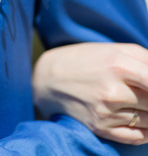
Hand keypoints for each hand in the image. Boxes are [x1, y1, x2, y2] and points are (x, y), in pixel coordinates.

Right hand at [32, 43, 147, 144]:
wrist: (49, 77)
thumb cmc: (85, 58)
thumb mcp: (115, 49)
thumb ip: (146, 59)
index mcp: (119, 65)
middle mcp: (114, 91)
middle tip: (147, 94)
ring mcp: (107, 113)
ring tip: (144, 102)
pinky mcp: (101, 128)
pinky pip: (137, 137)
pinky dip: (147, 131)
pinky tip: (144, 120)